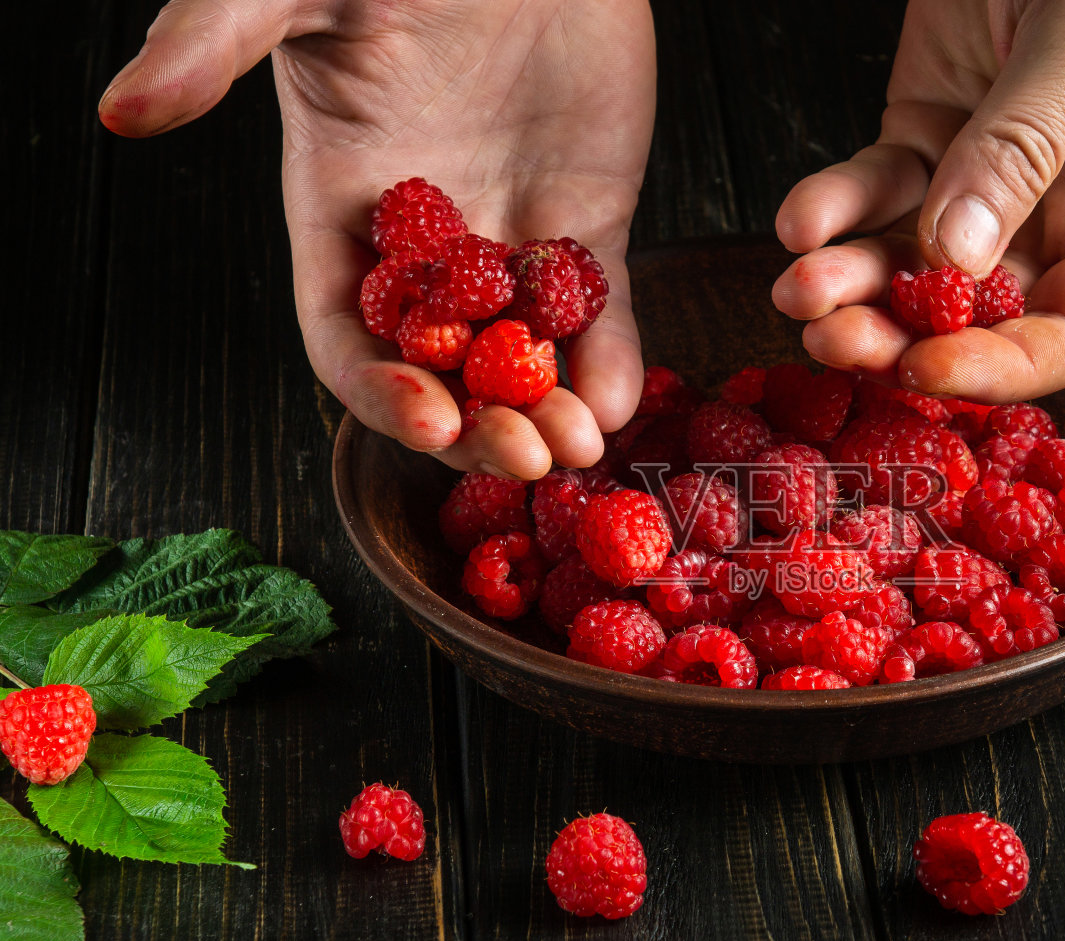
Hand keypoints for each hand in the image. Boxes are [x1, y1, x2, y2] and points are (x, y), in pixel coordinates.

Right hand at [100, 0, 655, 479]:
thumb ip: (212, 43)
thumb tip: (122, 110)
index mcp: (342, 215)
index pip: (346, 337)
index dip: (380, 389)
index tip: (429, 416)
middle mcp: (425, 250)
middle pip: (442, 371)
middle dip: (478, 425)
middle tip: (521, 452)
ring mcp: (508, 242)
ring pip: (525, 360)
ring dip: (549, 413)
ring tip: (579, 443)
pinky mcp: (584, 226)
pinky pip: (600, 312)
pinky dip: (612, 360)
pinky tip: (622, 399)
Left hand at [771, 0, 1064, 400]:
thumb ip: (1027, 145)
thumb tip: (959, 256)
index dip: (1002, 367)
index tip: (927, 367)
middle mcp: (1063, 214)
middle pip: (979, 316)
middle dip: (901, 335)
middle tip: (833, 338)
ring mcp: (988, 180)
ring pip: (912, 264)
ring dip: (851, 284)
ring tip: (798, 289)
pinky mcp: (927, 136)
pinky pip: (875, 192)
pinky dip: (833, 210)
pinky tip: (799, 220)